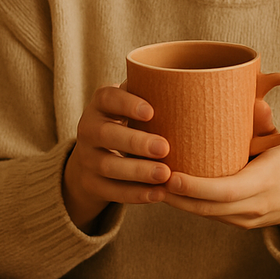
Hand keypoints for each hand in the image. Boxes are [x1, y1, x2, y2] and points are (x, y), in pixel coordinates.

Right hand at [62, 86, 169, 232]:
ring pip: (108, 165)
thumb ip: (151, 97)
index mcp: (100, 105)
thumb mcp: (131, 109)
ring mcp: (86, 158)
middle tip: (164, 147)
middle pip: (106, 134)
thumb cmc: (128, 125)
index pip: (107, 98)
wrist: (94, 159)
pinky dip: (135, 194)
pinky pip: (111, 191)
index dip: (127, 103)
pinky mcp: (91, 184)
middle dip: (135, 141)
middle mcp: (88, 129)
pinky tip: (159, 193)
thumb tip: (192, 84)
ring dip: (138, 171)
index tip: (151, 112)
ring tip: (165, 174)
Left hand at [157, 100, 279, 248]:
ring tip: (150, 182)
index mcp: (266, 182)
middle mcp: (255, 205)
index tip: (171, 175)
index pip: (227, 191)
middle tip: (149, 176)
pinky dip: (188, 204)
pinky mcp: (238, 224)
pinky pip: (209, 216)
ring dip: (177, 201)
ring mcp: (246, 219)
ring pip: (205, 214)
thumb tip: (251, 98)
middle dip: (176, 196)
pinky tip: (167, 190)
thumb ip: (264, 121)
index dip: (197, 187)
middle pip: (209, 207)